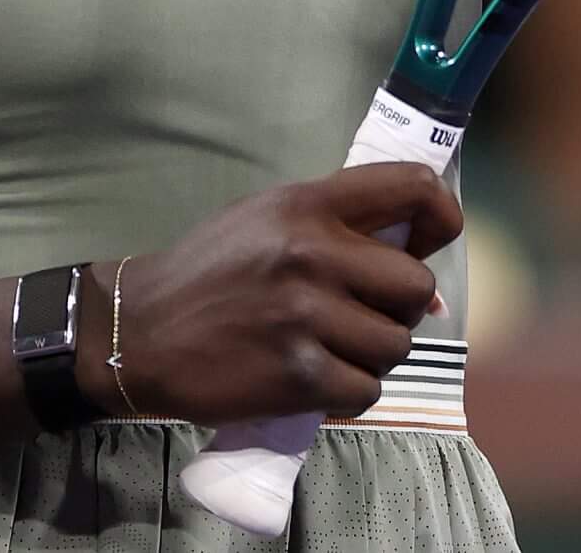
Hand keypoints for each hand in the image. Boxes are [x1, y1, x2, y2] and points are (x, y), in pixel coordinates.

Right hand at [86, 164, 460, 424]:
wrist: (138, 332)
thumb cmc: (209, 273)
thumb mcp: (265, 220)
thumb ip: (338, 232)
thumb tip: (426, 288)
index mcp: (306, 204)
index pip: (411, 188)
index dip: (442, 216)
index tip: (431, 241)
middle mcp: (311, 253)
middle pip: (415, 287)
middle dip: (397, 309)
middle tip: (359, 315)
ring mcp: (305, 316)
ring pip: (396, 346)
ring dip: (371, 356)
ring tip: (329, 348)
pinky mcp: (298, 375)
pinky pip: (366, 391)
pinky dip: (348, 392)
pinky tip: (315, 379)